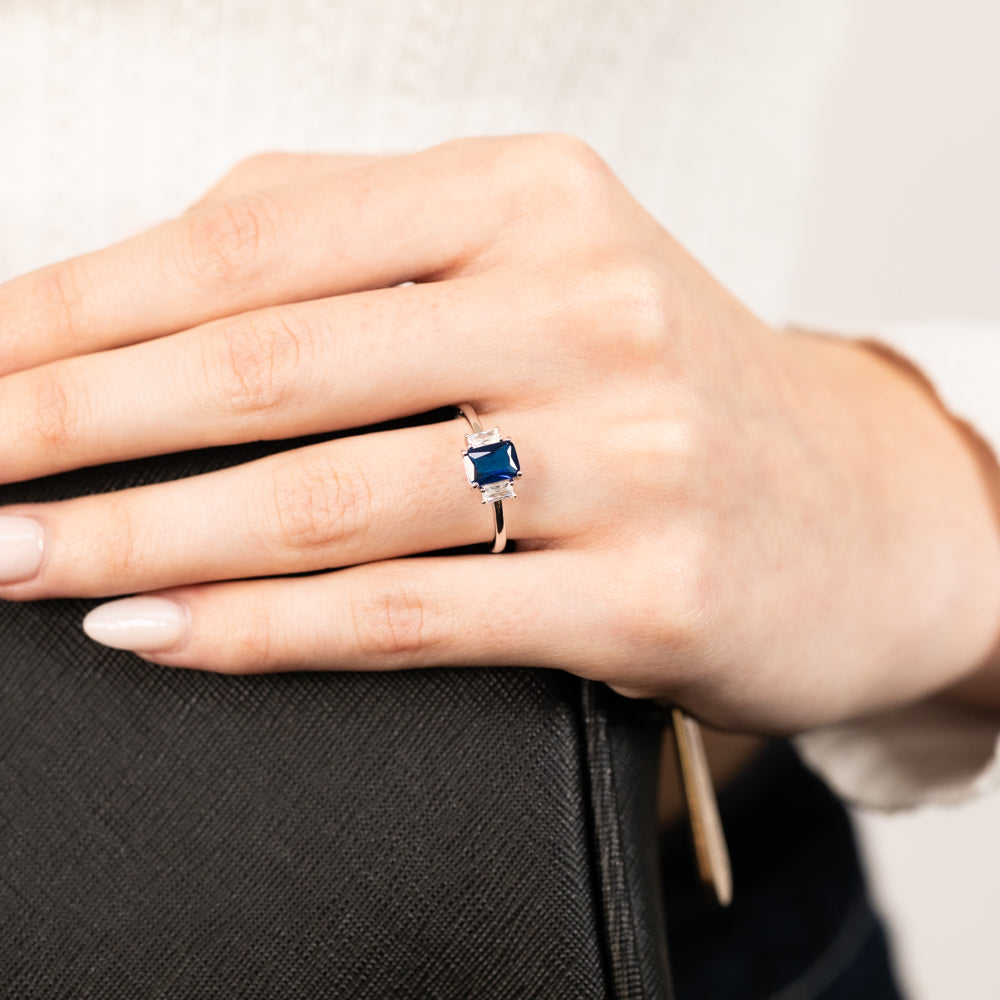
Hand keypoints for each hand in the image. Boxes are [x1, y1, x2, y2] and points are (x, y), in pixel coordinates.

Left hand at [0, 135, 996, 733]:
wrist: (853, 505)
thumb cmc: (665, 387)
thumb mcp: (538, 271)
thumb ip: (359, 249)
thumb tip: (146, 282)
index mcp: (538, 197)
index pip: (258, 236)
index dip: (82, 305)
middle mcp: (586, 307)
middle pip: (269, 365)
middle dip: (69, 422)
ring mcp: (628, 454)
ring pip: (324, 499)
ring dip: (139, 538)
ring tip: (14, 559)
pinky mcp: (648, 593)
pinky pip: (409, 612)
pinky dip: (263, 630)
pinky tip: (156, 633)